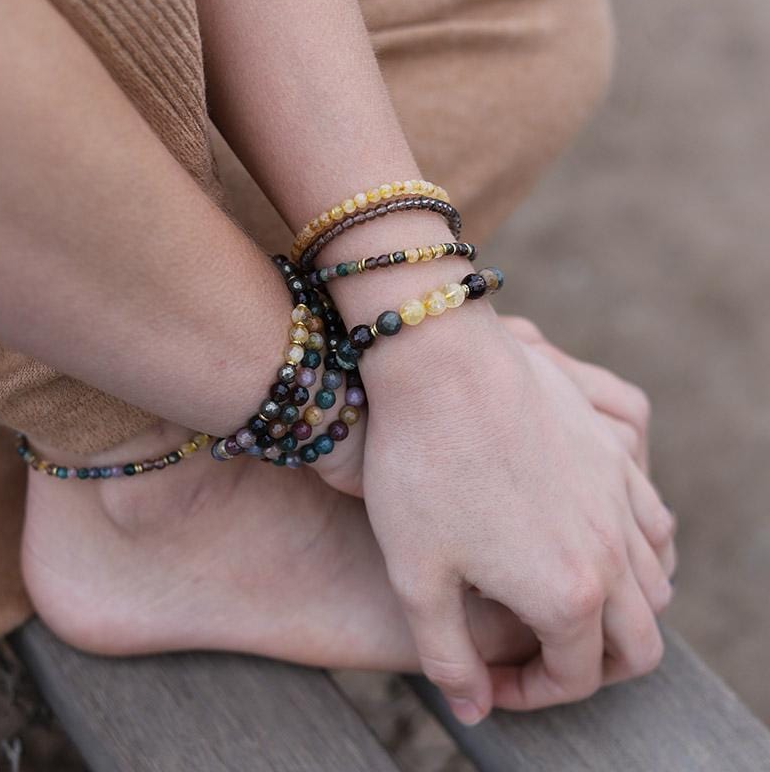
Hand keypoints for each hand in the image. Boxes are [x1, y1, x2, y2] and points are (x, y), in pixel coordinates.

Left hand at [361, 315, 675, 721]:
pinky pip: (653, 518)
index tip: (490, 679)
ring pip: (657, 582)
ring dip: (625, 611)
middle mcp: (612, 551)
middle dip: (595, 667)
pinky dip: (640, 550)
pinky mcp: (614, 451)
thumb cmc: (420, 469)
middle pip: (638, 641)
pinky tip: (598, 540)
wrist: (441, 364)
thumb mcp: (417, 576)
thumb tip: (474, 710)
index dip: (532, 693)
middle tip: (540, 658)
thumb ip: (448, 656)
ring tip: (569, 604)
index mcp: (566, 592)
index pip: (575, 677)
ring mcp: (621, 496)